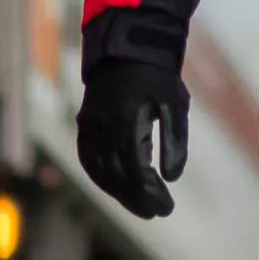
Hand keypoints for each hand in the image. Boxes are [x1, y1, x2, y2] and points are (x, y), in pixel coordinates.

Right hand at [78, 54, 190, 219]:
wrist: (125, 48)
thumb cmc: (157, 76)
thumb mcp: (174, 103)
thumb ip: (174, 140)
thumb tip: (172, 177)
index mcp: (125, 119)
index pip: (134, 168)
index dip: (149, 192)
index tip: (166, 207)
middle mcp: (102, 125)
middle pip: (116, 175)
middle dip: (137, 198)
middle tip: (158, 211)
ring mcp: (89, 125)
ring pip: (99, 171)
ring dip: (119, 193)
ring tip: (142, 205)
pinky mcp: (84, 125)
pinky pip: (88, 159)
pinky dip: (102, 178)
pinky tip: (119, 188)